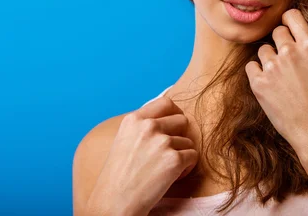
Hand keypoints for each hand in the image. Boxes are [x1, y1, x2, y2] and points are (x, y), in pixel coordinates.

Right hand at [89, 97, 197, 214]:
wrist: (114, 203)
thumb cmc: (117, 177)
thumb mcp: (123, 140)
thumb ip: (142, 127)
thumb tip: (168, 118)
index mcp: (134, 119)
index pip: (166, 102)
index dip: (174, 113)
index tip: (174, 126)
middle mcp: (148, 126)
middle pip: (182, 120)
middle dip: (180, 135)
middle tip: (170, 152)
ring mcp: (162, 142)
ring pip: (188, 141)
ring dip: (182, 155)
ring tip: (164, 169)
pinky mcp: (174, 159)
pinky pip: (193, 157)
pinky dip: (186, 168)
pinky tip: (170, 177)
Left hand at [245, 8, 307, 160]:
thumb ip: (306, 49)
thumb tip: (291, 36)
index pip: (291, 15)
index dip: (289, 22)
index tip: (289, 30)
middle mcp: (290, 51)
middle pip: (276, 32)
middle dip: (279, 43)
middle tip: (286, 61)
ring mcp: (272, 66)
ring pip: (263, 50)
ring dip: (268, 60)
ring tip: (280, 78)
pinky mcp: (258, 82)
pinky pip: (251, 66)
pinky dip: (257, 73)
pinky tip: (268, 85)